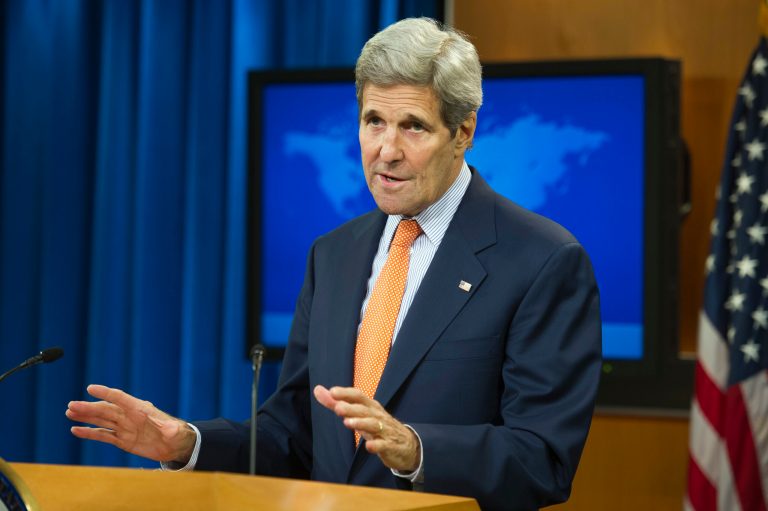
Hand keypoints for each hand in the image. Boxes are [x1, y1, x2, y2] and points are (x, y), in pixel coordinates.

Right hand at [66, 384, 195, 463]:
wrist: (175, 446)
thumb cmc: (177, 434)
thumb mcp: (174, 430)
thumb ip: (169, 428)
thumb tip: (170, 429)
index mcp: (141, 409)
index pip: (120, 398)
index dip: (106, 393)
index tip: (90, 388)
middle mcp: (130, 416)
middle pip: (106, 409)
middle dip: (89, 407)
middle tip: (71, 405)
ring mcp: (125, 428)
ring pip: (101, 420)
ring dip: (86, 417)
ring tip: (70, 412)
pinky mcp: (122, 440)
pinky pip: (103, 435)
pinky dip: (89, 433)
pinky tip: (76, 430)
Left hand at [313, 385, 419, 471]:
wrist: (407, 445)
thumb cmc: (378, 426)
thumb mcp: (358, 414)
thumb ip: (336, 403)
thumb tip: (318, 390)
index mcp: (370, 406)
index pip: (358, 396)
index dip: (346, 393)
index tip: (332, 391)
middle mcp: (377, 416)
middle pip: (364, 410)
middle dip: (351, 409)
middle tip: (337, 408)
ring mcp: (384, 431)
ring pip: (373, 425)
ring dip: (361, 423)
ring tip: (348, 423)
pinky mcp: (390, 446)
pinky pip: (383, 445)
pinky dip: (376, 446)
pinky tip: (368, 447)